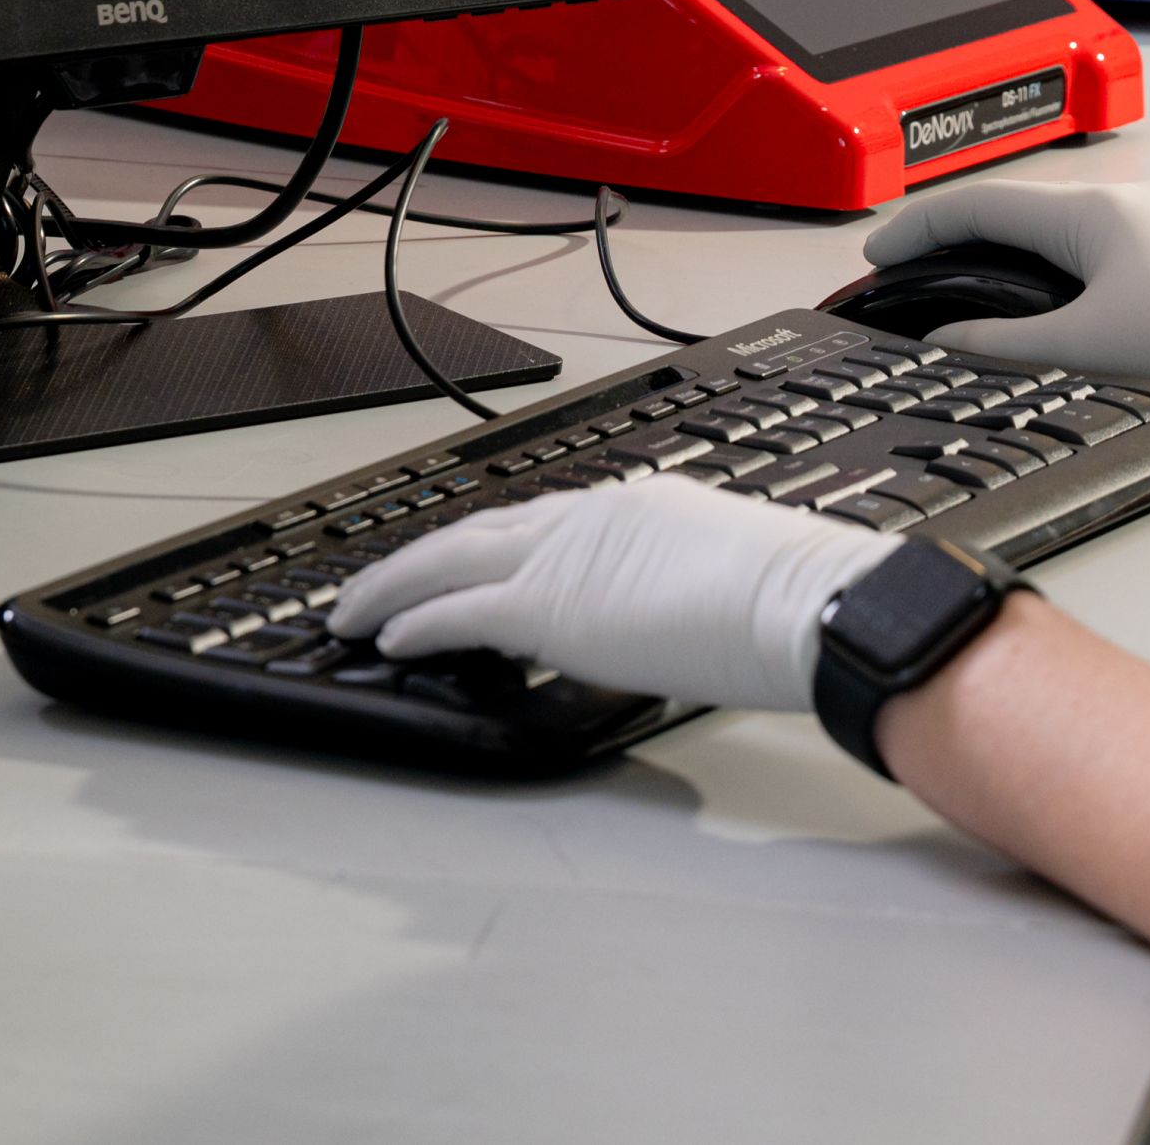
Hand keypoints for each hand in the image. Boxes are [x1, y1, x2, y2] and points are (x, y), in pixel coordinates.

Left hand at [329, 475, 895, 710]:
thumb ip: (679, 589)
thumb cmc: (786, 599)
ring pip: (449, 563)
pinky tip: (386, 640)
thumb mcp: (723, 578)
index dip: (487, 546)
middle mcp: (587, 519)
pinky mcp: (547, 607)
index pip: (539, 525)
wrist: (796, 598)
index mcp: (632, 508)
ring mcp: (563, 558)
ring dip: (394, 588)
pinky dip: (414, 623)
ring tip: (353, 613)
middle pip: (477, 531)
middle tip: (375, 583)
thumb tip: (676, 625)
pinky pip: (459, 613)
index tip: (457, 566)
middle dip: (417, 560)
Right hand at [861, 179, 1149, 443]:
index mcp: (1094, 211)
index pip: (980, 206)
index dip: (919, 229)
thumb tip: (947, 343)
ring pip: (1062, 230)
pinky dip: (1058, 268)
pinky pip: (1101, 247)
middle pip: (1020, 213)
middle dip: (962, 243)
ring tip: (973, 292)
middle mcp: (1128, 202)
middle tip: (917, 276)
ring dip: (1012, 257)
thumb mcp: (1083, 350)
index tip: (881, 254)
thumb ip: (1001, 347)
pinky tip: (1051, 303)